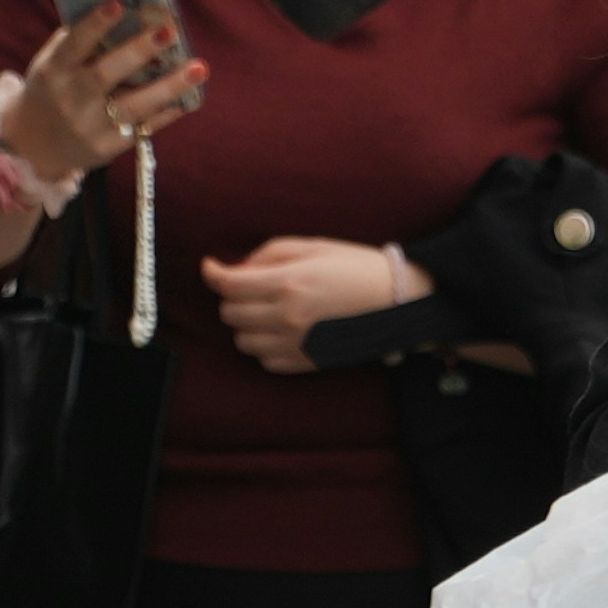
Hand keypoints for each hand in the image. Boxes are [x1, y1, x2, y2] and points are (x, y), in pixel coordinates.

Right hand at [0, 0, 203, 185]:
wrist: (35, 146)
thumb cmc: (53, 90)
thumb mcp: (52, 65)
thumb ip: (79, 43)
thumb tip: (128, 11)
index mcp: (54, 71)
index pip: (74, 44)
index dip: (95, 24)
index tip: (119, 4)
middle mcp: (71, 99)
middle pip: (106, 74)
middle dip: (139, 51)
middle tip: (169, 31)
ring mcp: (90, 126)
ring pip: (134, 105)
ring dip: (169, 86)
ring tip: (199, 68)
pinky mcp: (108, 147)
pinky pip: (144, 128)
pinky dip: (168, 111)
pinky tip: (190, 96)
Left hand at [203, 236, 419, 373]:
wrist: (396, 300)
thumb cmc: (356, 267)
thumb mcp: (313, 246)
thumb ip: (271, 253)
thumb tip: (239, 268)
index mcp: (288, 283)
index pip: (229, 284)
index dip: (212, 273)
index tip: (211, 266)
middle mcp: (287, 316)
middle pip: (230, 313)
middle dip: (233, 297)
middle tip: (249, 286)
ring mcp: (296, 343)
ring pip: (243, 340)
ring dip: (247, 323)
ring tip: (266, 310)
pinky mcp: (306, 361)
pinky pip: (265, 361)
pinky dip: (265, 346)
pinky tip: (281, 330)